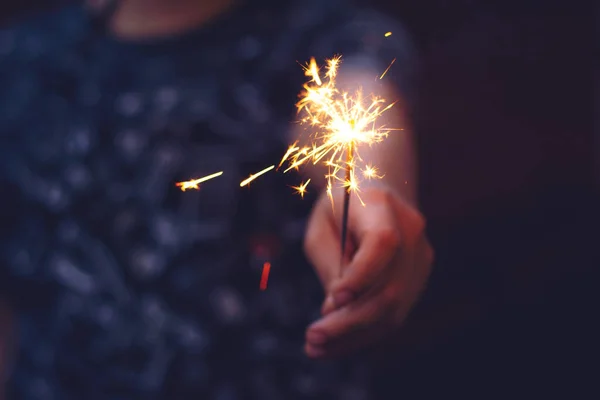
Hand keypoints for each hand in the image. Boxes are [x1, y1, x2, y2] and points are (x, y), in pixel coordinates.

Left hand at [303, 185, 432, 358]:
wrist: (373, 191)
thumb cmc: (338, 208)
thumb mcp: (321, 227)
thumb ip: (330, 264)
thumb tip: (335, 310)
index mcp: (381, 205)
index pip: (383, 244)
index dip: (361, 276)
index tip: (332, 301)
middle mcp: (411, 231)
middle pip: (389, 288)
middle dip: (349, 322)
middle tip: (311, 339)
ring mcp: (421, 256)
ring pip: (394, 310)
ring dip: (354, 336)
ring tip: (316, 348)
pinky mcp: (418, 277)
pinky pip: (394, 313)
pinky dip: (364, 333)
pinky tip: (336, 343)